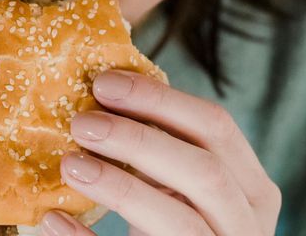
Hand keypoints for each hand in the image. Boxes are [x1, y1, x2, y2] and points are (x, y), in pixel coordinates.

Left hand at [41, 71, 280, 235]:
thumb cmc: (177, 224)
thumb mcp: (182, 185)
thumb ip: (162, 146)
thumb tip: (99, 90)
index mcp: (250, 188)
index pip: (217, 127)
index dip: (160, 99)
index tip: (104, 82)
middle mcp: (245, 225)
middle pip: (205, 172)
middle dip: (139, 141)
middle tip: (82, 123)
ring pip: (181, 223)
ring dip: (120, 188)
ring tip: (70, 164)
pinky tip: (55, 218)